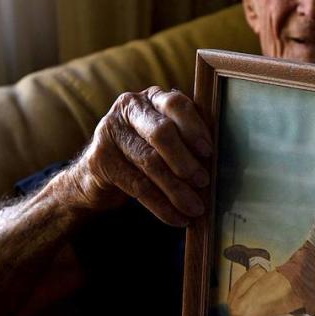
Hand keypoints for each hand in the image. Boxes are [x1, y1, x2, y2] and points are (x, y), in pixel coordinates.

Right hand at [59, 87, 212, 225]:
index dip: (194, 128)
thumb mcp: (167, 139)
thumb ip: (188, 140)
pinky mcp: (100, 160)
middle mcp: (129, 108)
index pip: (176, 104)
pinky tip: (177, 218)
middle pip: (161, 133)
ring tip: (195, 208)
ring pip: (150, 162)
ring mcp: (110, 132)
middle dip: (185, 161)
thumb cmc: (145, 151)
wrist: (98, 171)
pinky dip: (161, 206)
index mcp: (152, 98)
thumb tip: (216, 162)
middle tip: (204, 182)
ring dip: (177, 190)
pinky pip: (137, 186)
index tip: (209, 152)